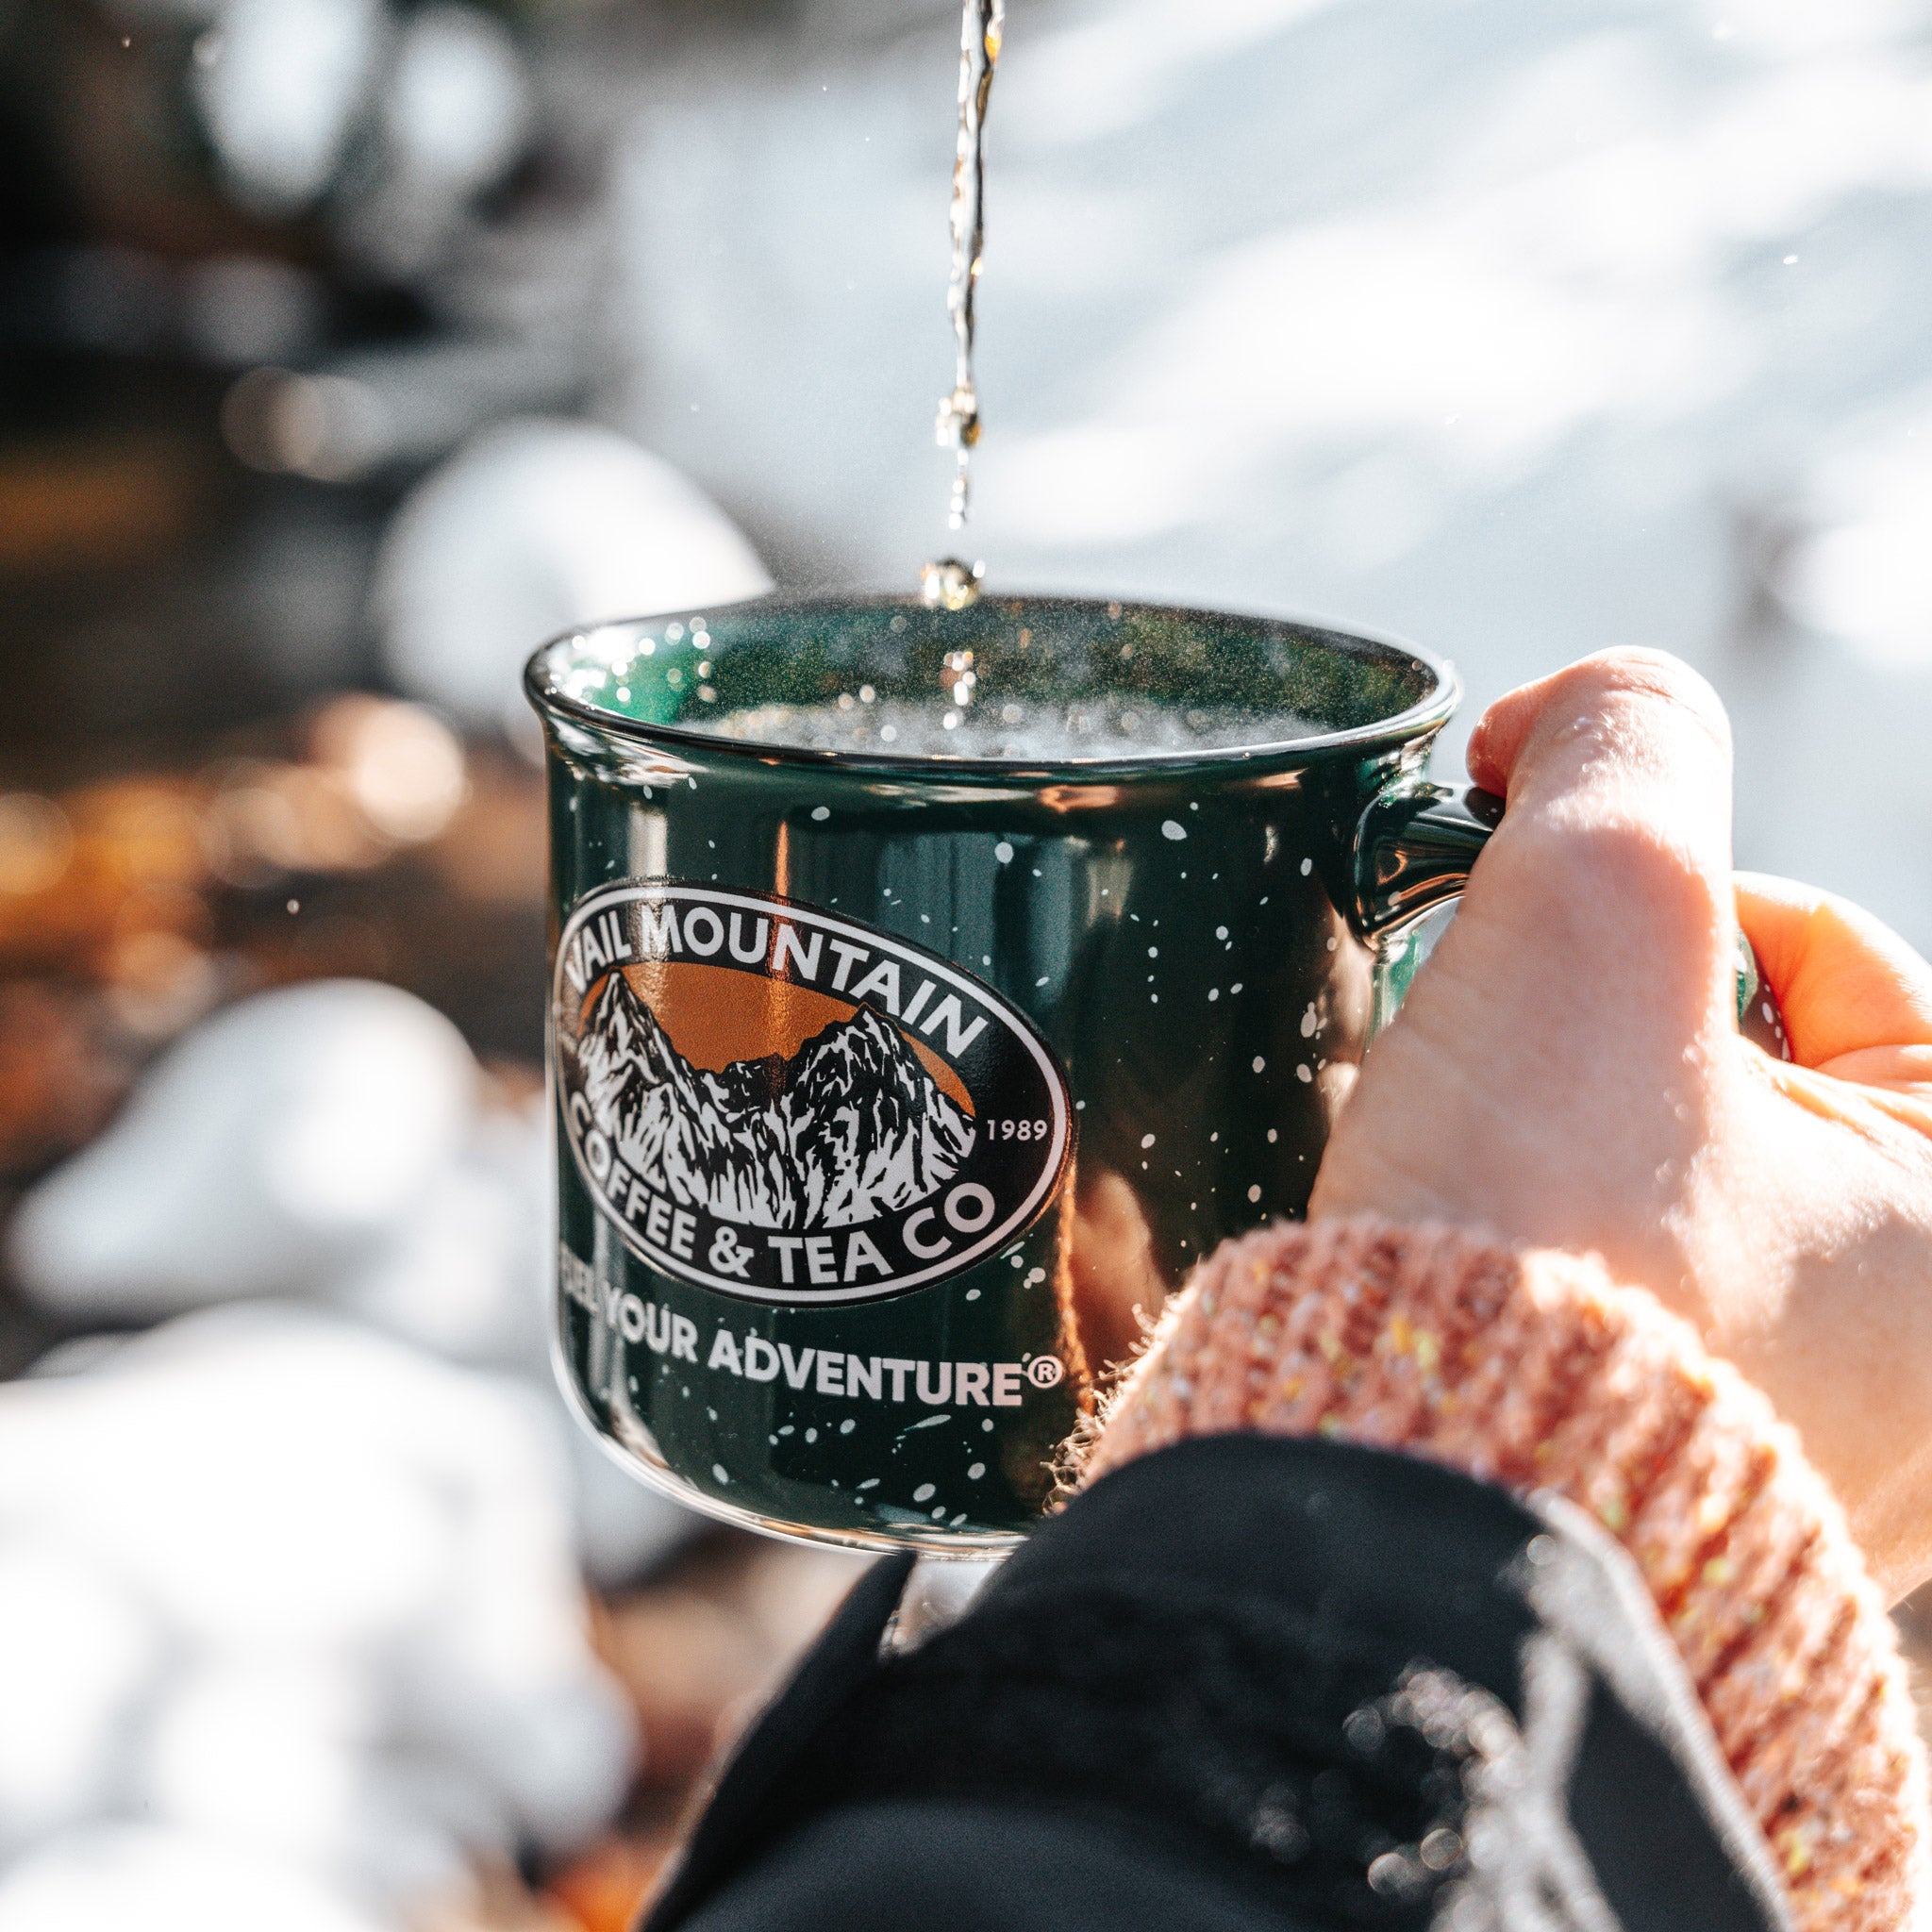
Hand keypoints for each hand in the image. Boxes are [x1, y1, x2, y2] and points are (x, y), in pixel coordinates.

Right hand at [1310, 649, 1931, 1600]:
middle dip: (1600, 1003)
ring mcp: (1815, 1426)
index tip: (1515, 878)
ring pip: (1671, 1164)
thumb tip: (1584, 709)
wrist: (1394, 1482)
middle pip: (1748, 1056)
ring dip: (1560, 1103)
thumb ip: (1628, 737)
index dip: (1665, 879)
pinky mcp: (1682, 1473)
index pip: (1835, 948)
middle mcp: (1923, 1337)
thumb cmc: (1540, 1219)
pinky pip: (1624, 1279)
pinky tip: (1469, 1216)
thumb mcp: (1601, 905)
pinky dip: (1545, 1219)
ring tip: (1463, 1111)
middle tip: (1484, 1005)